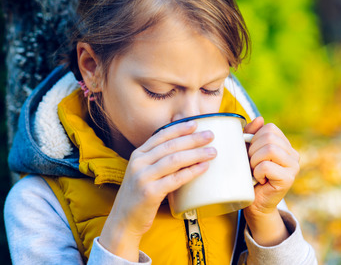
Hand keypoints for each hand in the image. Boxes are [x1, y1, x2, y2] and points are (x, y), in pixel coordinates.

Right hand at [99, 121, 215, 260]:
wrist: (123, 221)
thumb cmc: (139, 196)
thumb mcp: (143, 172)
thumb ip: (157, 160)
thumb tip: (185, 149)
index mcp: (138, 155)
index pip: (161, 136)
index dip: (179, 128)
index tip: (196, 123)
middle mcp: (139, 163)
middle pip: (171, 146)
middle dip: (193, 139)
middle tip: (210, 135)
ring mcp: (143, 177)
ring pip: (175, 160)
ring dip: (196, 154)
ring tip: (212, 152)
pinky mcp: (150, 193)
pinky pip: (176, 179)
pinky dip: (192, 172)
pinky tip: (203, 167)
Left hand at [243, 117, 299, 245]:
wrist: (254, 203)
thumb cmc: (249, 176)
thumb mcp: (247, 151)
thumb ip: (251, 134)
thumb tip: (260, 119)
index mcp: (285, 145)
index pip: (269, 128)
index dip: (254, 138)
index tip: (251, 154)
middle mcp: (293, 154)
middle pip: (269, 137)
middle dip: (253, 150)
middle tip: (252, 164)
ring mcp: (294, 166)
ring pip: (270, 149)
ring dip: (255, 161)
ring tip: (255, 171)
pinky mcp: (288, 179)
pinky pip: (267, 166)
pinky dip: (257, 172)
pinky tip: (259, 180)